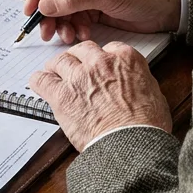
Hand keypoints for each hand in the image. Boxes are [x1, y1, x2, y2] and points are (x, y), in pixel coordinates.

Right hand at [23, 0, 180, 42]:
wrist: (168, 7)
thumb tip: (45, 4)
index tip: (31, 10)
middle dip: (48, 13)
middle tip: (46, 32)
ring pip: (62, 9)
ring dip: (62, 24)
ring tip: (68, 37)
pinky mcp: (94, 8)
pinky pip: (75, 19)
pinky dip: (74, 28)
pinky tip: (81, 34)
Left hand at [29, 41, 171, 151]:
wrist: (132, 144)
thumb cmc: (146, 125)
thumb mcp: (153, 93)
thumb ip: (139, 81)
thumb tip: (135, 84)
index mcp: (125, 59)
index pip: (108, 48)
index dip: (101, 58)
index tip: (98, 66)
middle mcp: (100, 62)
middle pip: (82, 50)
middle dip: (78, 59)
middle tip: (75, 69)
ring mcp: (79, 77)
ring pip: (60, 61)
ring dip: (57, 67)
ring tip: (54, 74)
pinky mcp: (62, 95)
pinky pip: (42, 80)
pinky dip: (39, 81)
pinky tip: (40, 84)